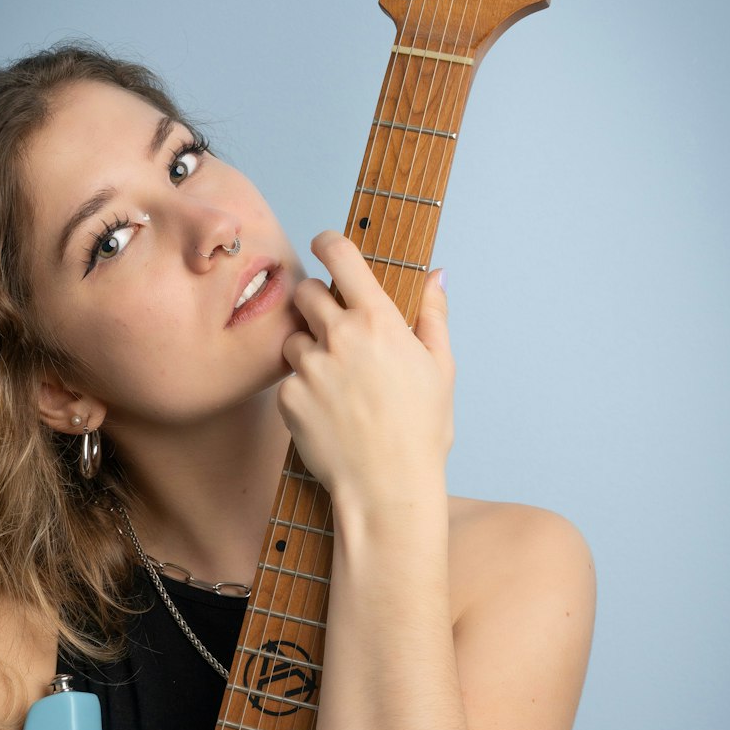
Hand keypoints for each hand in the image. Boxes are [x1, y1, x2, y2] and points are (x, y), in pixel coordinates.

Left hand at [278, 230, 453, 510]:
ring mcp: (310, 368)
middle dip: (315, 301)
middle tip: (333, 326)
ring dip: (308, 350)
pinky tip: (329, 412)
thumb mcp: (440, 368)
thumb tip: (436, 276)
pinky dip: (303, 389)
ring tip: (337, 383)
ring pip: (293, 339)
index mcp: (379, 321)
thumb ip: (433, 315)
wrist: (387, 488)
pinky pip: (289, 380)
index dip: (328, 242)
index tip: (324, 242)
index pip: (341, 256)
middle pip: (306, 292)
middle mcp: (339, 337)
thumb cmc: (420, 431)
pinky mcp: (289, 398)